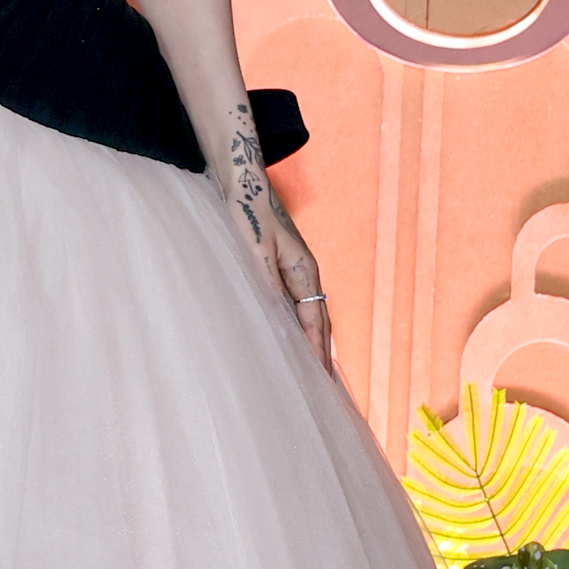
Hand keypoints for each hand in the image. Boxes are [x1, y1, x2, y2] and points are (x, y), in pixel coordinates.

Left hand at [222, 180, 331, 372]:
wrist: (244, 184)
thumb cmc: (248, 215)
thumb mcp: (256, 251)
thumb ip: (267, 284)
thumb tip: (279, 318)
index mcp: (303, 271)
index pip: (315, 321)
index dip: (318, 350)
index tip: (321, 377)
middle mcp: (304, 273)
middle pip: (318, 320)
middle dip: (322, 351)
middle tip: (324, 383)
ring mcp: (295, 270)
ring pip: (308, 312)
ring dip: (311, 339)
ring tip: (313, 367)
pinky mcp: (281, 266)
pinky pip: (295, 303)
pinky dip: (297, 323)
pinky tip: (289, 334)